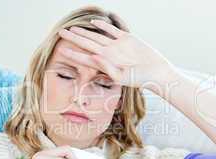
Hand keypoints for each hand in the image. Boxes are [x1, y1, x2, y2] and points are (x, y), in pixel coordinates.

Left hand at [57, 19, 175, 87]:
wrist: (156, 72)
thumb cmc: (139, 79)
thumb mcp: (122, 77)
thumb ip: (106, 67)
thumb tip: (92, 56)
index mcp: (104, 64)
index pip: (84, 58)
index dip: (72, 54)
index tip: (60, 51)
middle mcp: (107, 54)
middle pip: (86, 44)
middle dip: (73, 38)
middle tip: (61, 32)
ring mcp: (116, 46)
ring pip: (96, 36)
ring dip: (84, 32)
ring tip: (72, 28)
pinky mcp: (126, 38)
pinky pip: (112, 30)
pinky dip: (103, 26)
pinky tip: (94, 22)